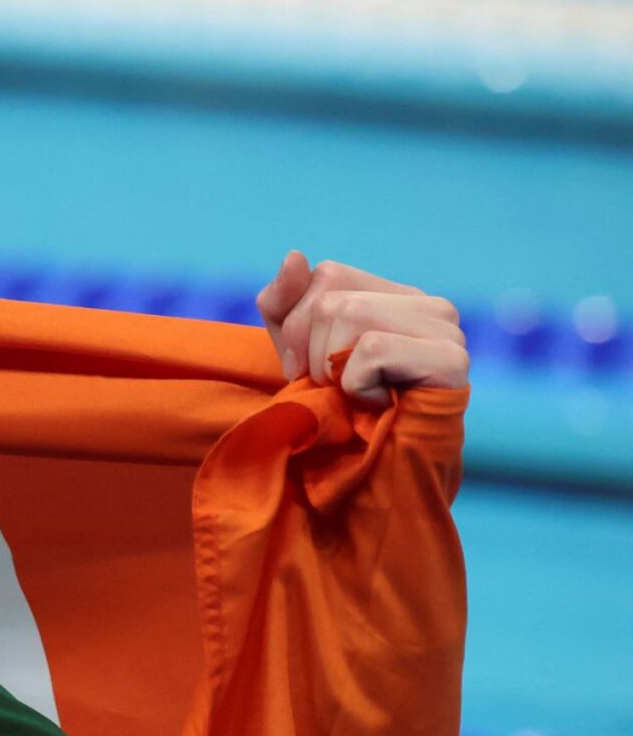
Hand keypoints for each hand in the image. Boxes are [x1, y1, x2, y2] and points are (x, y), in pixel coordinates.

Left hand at [256, 251, 468, 404]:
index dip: (297, 326)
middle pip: (331, 298)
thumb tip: (295, 256)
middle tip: (331, 390)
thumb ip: (284, 304)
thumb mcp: (296, 353)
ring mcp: (446, 328)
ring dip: (331, 371)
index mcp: (396, 296)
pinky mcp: (451, 359)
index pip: (324, 274)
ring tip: (356, 396)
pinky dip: (356, 385)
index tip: (307, 369)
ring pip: (347, 316)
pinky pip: (371, 350)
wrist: (378, 479)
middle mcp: (428, 304)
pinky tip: (377, 404)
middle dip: (309, 353)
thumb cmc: (339, 415)